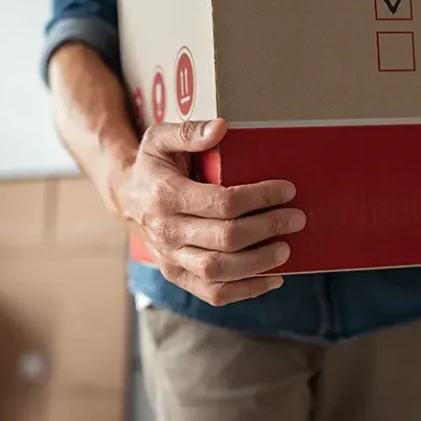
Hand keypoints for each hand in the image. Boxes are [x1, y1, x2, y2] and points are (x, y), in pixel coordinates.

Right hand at [113, 119, 305, 306]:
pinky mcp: (176, 275)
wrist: (125, 197)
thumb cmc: (151, 165)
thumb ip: (189, 131)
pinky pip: (212, 293)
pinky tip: (272, 279)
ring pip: (219, 270)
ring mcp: (170, 257)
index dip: (260, 198)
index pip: (222, 202)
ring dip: (259, 263)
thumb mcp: (160, 138)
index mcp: (165, 195)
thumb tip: (221, 128)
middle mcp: (166, 231)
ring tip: (285, 249)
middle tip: (296, 218)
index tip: (286, 191)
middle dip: (268, 228)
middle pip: (226, 238)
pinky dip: (246, 290)